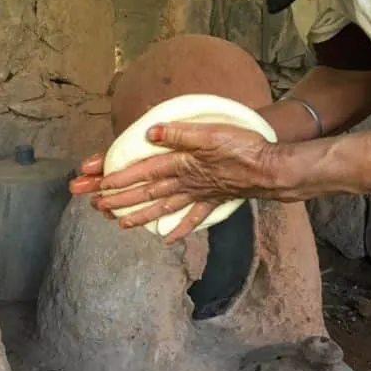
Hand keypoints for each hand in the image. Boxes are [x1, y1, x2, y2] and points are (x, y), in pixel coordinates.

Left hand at [73, 122, 291, 241]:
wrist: (272, 169)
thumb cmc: (242, 147)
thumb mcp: (209, 132)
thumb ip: (178, 132)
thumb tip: (149, 132)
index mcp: (180, 164)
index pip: (142, 172)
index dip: (119, 179)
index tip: (99, 187)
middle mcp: (184, 183)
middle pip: (146, 193)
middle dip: (120, 201)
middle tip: (98, 208)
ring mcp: (198, 194)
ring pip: (163, 208)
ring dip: (141, 217)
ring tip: (122, 225)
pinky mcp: (213, 199)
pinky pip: (192, 218)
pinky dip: (178, 229)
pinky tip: (167, 238)